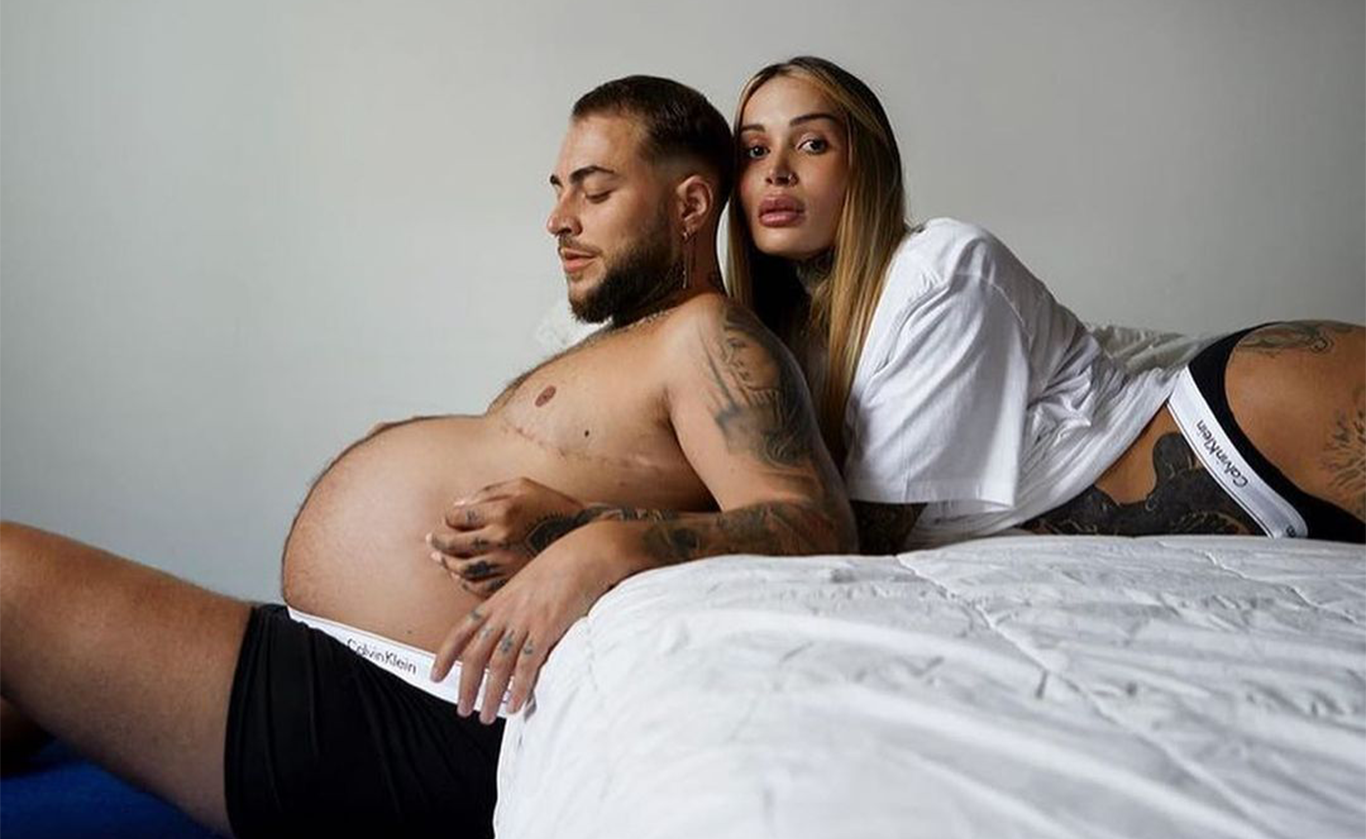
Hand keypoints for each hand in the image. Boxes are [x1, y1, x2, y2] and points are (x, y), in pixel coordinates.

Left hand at [426, 478, 590, 595]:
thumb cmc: (549, 504)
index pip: (457, 518)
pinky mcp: (513, 579)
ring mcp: (507, 562)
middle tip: (432, 541)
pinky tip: (460, 574)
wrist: (579, 531)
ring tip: (440, 558)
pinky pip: (479, 586)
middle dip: (438, 543)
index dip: (448, 517)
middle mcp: (501, 539)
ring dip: (447, 564)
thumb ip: (487, 493)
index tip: (448, 518)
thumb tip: (458, 506)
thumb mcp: (521, 485)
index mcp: (501, 512)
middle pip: (454, 545)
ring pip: (463, 569)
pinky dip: (464, 582)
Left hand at [429, 525, 628, 722]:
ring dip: (489, 695)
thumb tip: (511, 630)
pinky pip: (527, 665)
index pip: (461, 631)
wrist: (586, 554)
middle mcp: (506, 613)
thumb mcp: (527, 584)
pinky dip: (519, 688)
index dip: (446, 655)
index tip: (435, 675)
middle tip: (463, 709)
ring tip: (487, 715)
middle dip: (466, 686)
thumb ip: (515, 607)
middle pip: (475, 655)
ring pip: (498, 666)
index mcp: (498, 601)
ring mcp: (524, 621)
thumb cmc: (562, 567)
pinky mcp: (546, 628)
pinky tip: (515, 704)